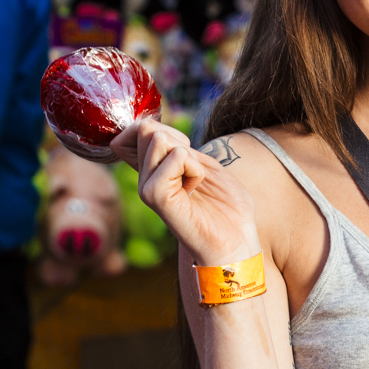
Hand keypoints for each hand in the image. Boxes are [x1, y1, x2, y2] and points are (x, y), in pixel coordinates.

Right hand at [110, 120, 258, 262]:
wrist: (235, 240)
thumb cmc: (225, 204)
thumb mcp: (201, 163)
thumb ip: (176, 146)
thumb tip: (151, 128)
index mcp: (152, 170)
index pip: (133, 131)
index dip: (161, 129)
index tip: (184, 154)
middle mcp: (144, 179)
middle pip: (146, 129)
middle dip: (179, 141)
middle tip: (192, 172)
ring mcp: (147, 188)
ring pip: (159, 138)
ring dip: (190, 157)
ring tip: (195, 183)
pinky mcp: (156, 196)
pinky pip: (175, 157)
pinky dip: (195, 169)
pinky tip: (195, 191)